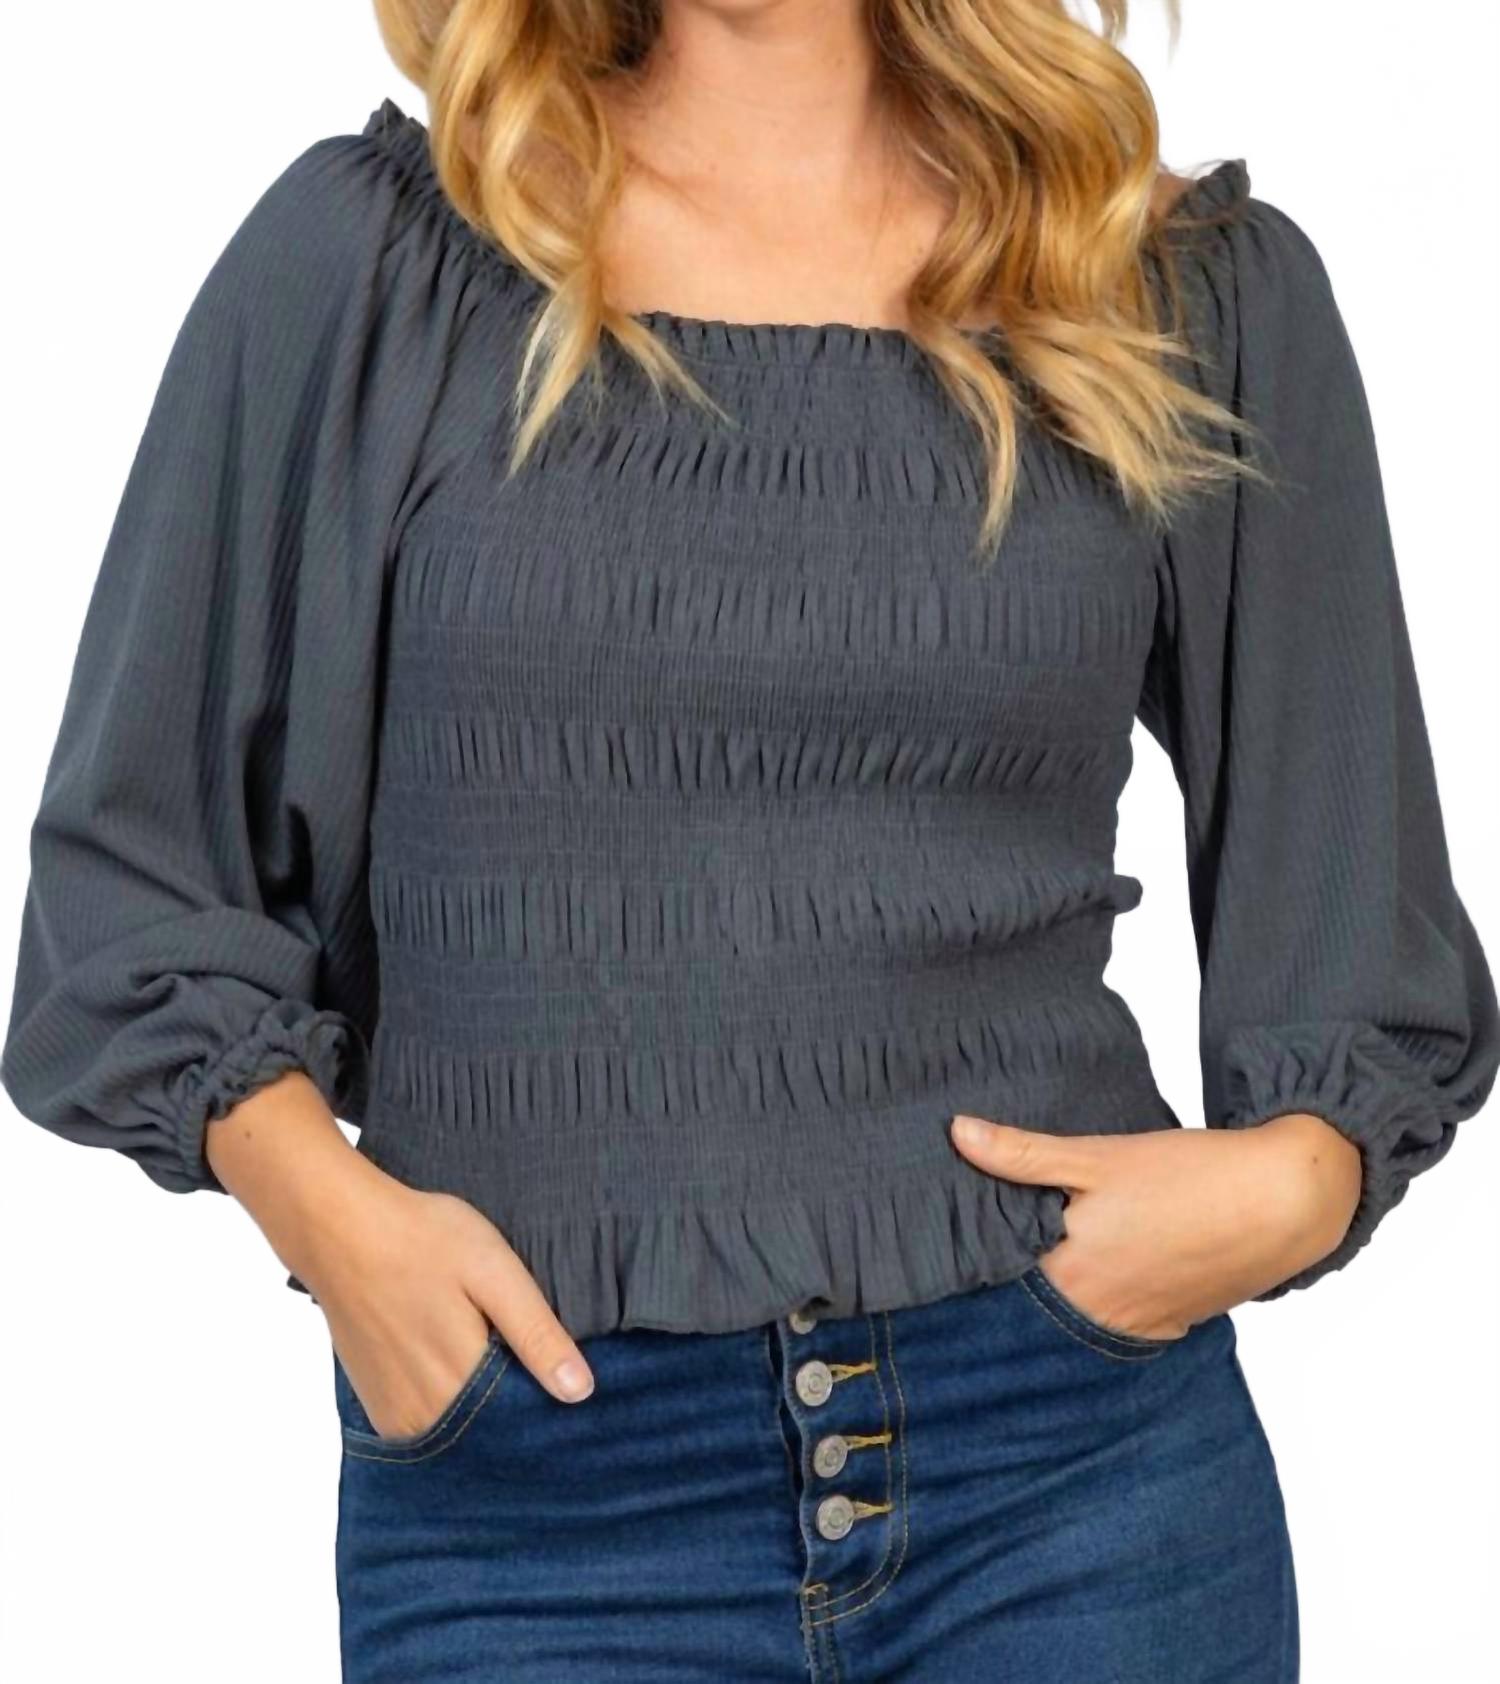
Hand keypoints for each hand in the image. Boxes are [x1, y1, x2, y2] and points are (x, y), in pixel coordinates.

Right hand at [205, 1072, 594, 1433]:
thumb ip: (536, 1334)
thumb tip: (580, 1392)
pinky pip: (429, 1426)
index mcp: (461, 1383)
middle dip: (518, 1410)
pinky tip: (459, 1365)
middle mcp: (425, 1415)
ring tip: (491, 1355)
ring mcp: (396, 1415)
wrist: (338, 1230)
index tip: (562, 1378)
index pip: (526, 1425)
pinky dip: (451, 1409)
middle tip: (522, 1353)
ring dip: (483, 1411)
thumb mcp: (494, 1272)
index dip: (548, 1403)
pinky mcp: (377, 1406)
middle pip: (493, 1435)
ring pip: (461, 1436)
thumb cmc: (420, 1240)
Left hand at [949, 1111, 1362, 1339]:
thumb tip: (957, 1133)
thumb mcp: (1098, 1155)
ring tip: (1048, 1251)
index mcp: (1072, 1275)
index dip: (977, 1258)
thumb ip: (1023, 1153)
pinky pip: (1122, 1318)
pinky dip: (1106, 1297)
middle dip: (1017, 1277)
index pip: (1000, 1280)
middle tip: (993, 1242)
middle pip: (1037, 1302)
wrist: (1285, 1200)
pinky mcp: (1174, 1320)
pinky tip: (1106, 1266)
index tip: (954, 1239)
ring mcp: (1141, 1323)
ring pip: (1079, 1312)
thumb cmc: (1190, 1177)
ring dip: (1063, 1290)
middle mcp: (1101, 1313)